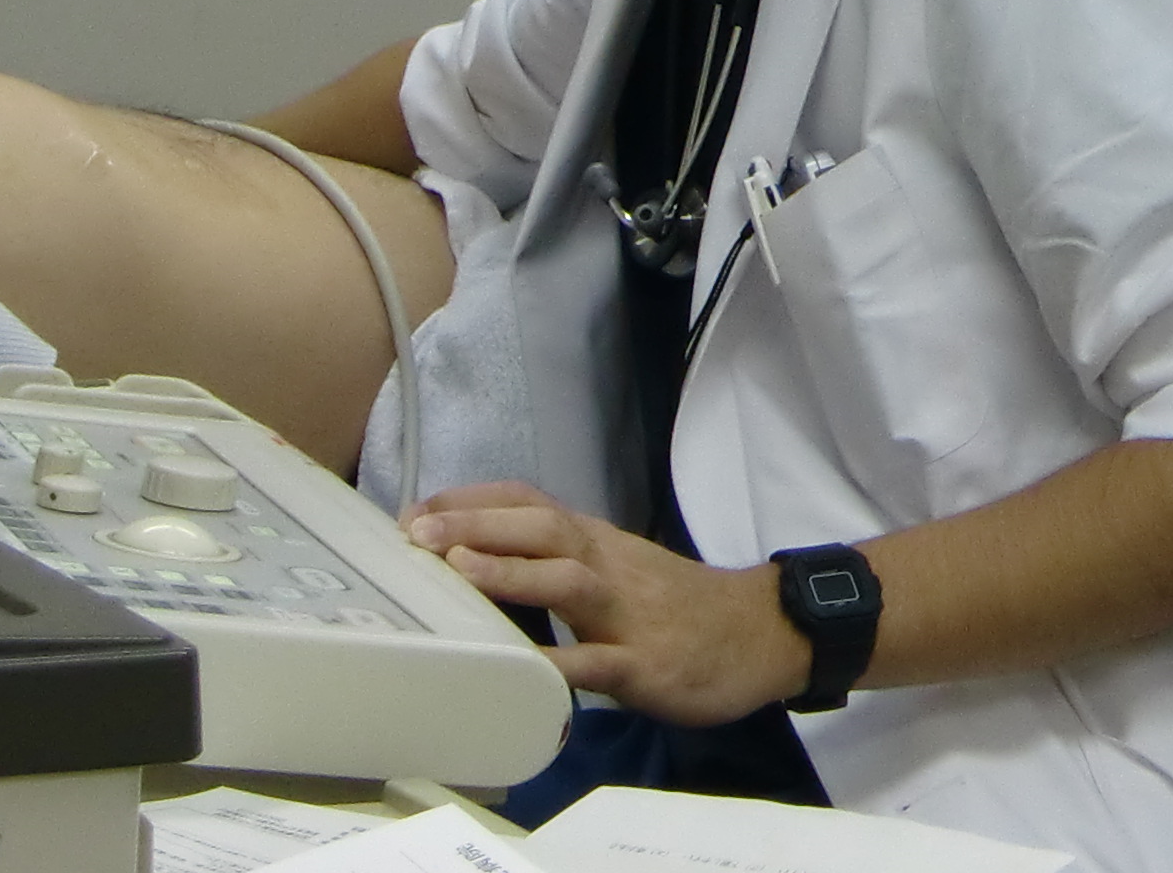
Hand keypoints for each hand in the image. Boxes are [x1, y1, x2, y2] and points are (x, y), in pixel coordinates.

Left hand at [405, 483, 809, 724]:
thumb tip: (481, 567)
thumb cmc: (677, 605)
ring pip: (567, 579)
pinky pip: (598, 662)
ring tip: (458, 569)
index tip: (414, 510)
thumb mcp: (618, 570)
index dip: (471, 502)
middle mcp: (608, 564)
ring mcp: (627, 613)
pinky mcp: (645, 662)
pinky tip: (522, 670)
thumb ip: (560, 565)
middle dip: (476, 525)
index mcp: (597, 542)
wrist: (758, 631)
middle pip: (541, 529)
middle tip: (414, 530)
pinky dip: (560, 663)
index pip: (529, 504)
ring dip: (512, 571)